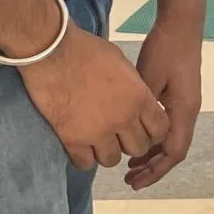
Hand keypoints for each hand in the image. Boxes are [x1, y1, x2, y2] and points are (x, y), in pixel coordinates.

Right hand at [20, 25, 170, 172]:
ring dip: (106, 151)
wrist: (52, 52)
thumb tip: (136, 100)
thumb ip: (133, 87)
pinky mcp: (73, 140)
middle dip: (130, 142)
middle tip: (118, 135)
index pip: (160, 129)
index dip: (152, 132)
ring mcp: (98, 132)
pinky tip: (80, 146)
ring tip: (97, 140)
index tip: (142, 129)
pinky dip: (83, 158)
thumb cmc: (86, 50)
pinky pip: (85, 164)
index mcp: (139, 98)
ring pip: (112, 160)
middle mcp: (123, 119)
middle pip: (138, 148)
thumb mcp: (121, 63)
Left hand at [127, 2, 203, 189]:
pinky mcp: (179, 95)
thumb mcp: (148, 79)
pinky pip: (168, 126)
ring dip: (153, 154)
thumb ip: (143, 109)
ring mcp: (185, 103)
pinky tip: (136, 138)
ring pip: (171, 139)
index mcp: (184, 110)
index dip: (156, 171)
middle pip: (174, 150)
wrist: (181, 24)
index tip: (135, 181)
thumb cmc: (165, 48)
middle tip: (129, 180)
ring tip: (131, 166)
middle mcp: (188, 111)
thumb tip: (132, 133)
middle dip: (153, 168)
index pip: (174, 152)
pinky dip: (153, 138)